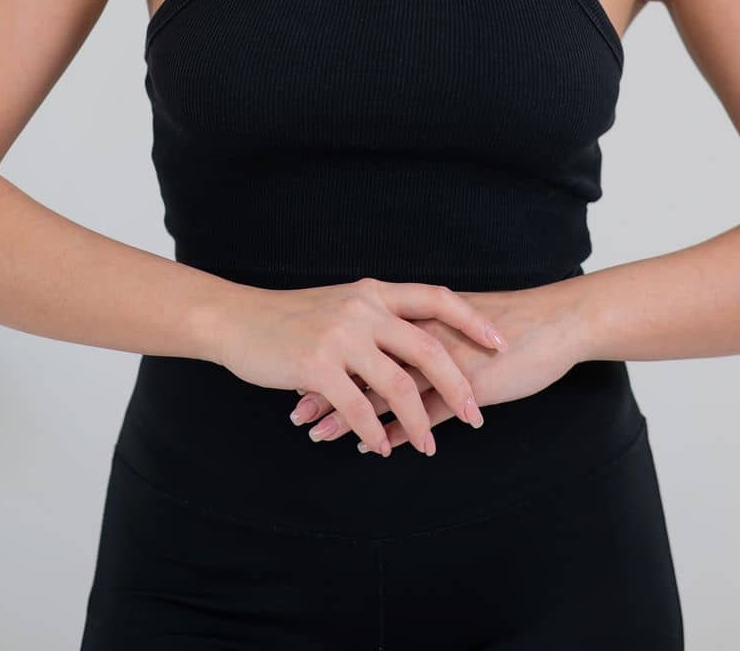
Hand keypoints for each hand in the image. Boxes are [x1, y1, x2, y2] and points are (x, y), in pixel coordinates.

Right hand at [210, 276, 506, 456]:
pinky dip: (375, 432)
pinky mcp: (317, 365)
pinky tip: (382, 448)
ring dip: (419, 422)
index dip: (473, 320)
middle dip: (459, 387)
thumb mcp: (341, 305)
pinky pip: (358, 408)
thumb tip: (416, 342)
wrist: (239, 319)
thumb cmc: (292, 317)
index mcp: (375, 292)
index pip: (437, 298)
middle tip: (478, 416)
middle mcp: (364, 310)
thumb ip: (378, 319)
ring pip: (398, 386)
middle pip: (428, 349)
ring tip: (430, 446)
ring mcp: (341, 337)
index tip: (500, 344)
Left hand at [287, 284, 588, 450]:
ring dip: (351, 414)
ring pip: (386, 390)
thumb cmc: (512, 322)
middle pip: (365, 362)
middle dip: (329, 386)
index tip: (297, 369)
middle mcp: (426, 335)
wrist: (556, 322)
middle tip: (296, 407)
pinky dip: (396, 430)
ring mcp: (446, 362)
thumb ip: (429, 329)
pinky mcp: (469, 387)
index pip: (364, 336)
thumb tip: (400, 339)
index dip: (331, 355)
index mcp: (421, 314)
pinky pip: (425, 414)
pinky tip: (373, 446)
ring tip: (319, 433)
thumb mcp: (462, 321)